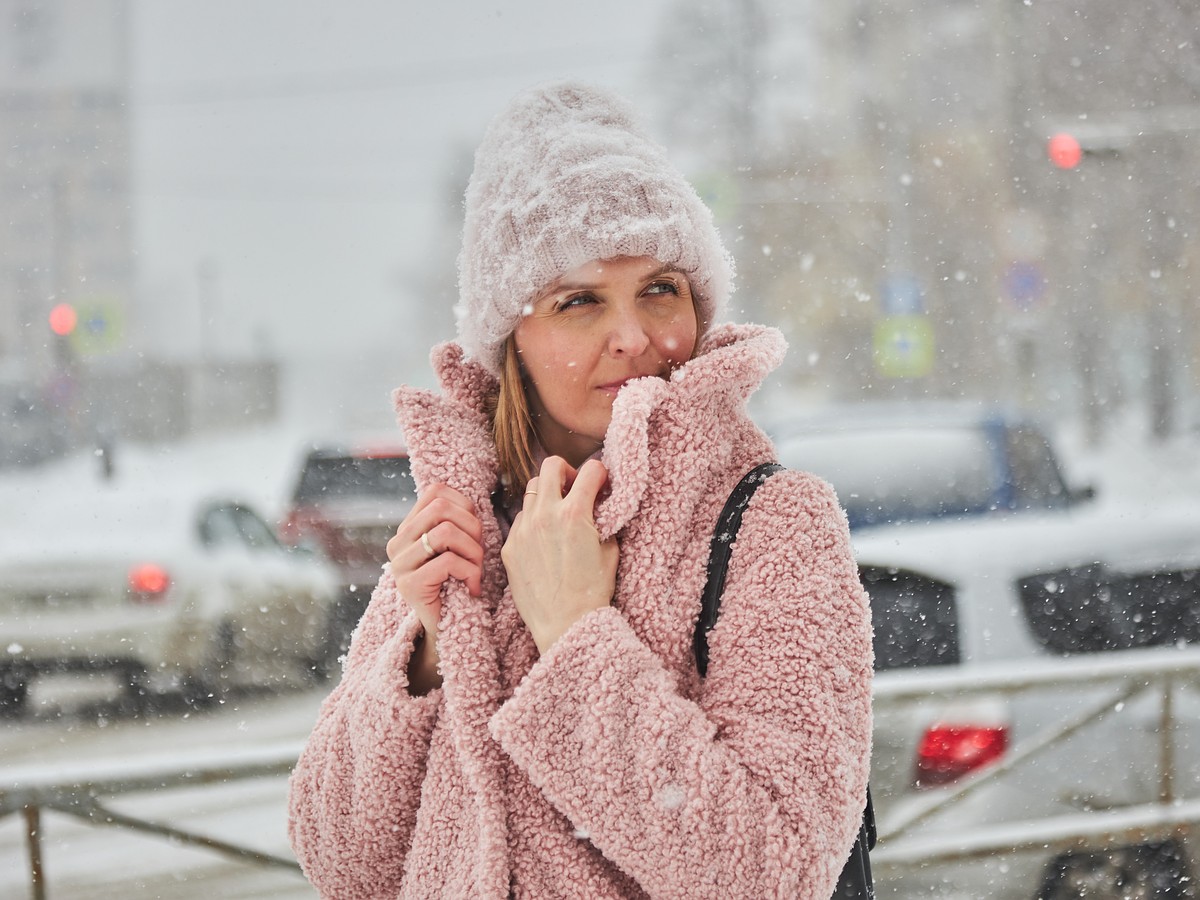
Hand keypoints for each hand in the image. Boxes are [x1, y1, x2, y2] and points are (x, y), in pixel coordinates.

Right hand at [386, 483, 483, 690]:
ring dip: (473, 551)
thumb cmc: (458, 584)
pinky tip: (472, 588)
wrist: (446, 629)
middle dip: (472, 527)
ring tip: (476, 571)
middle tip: (478, 553)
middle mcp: (397, 543)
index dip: (465, 505)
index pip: (436, 492)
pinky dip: (470, 573)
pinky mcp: (410, 585)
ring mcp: (400, 565)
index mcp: (407, 528)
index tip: (474, 532)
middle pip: (441, 508)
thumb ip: (455, 521)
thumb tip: (472, 496)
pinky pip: (448, 562)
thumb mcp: (455, 546)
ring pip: (446, 532)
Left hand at [501, 457, 617, 654]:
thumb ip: (604, 521)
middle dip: (566, 471)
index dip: (601, 475)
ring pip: (531, 490)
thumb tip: (601, 506)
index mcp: (575, 513)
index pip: (591, 469)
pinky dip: (533, 521)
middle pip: (550, 465)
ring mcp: (523, 530)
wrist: (565, 625)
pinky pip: (520, 519)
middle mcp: (545, 515)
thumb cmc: (592, 592)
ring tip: (558, 515)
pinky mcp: (510, 547)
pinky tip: (543, 540)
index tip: (602, 485)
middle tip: (574, 489)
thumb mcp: (610, 551)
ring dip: (548, 495)